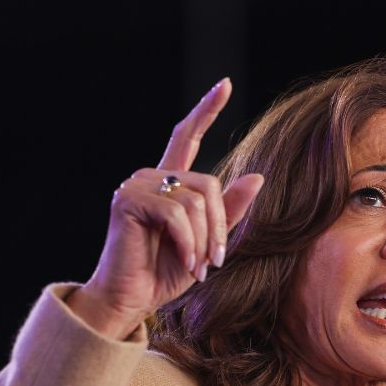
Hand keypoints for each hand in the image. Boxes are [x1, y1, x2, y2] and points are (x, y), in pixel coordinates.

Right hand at [68, 78, 264, 338]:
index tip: (226, 84)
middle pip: (208, 183)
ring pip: (195, 200)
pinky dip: (187, 242)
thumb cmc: (164, 274)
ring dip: (203, 240)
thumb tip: (257, 176)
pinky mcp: (128, 200)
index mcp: (168, 183)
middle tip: (213, 262)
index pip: (187, 137)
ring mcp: (137, 185)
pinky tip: (183, 262)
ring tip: (196, 267)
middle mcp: (151, 177)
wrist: (130, 301)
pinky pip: (177, 213)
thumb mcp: (207, 242)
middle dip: (218, 225)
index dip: (206, 110)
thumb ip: (228, 212)